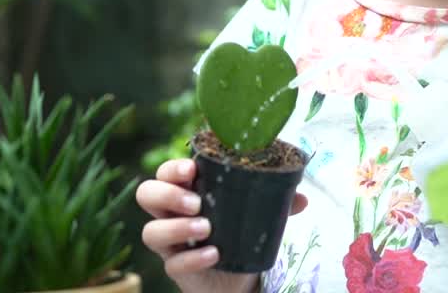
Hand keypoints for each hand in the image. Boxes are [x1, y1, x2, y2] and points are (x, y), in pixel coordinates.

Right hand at [137, 158, 307, 292]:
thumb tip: (301, 197)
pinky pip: (173, 264)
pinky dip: (192, 258)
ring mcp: (170, 243)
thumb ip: (275, 203)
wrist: (237, 278)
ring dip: (176, 227)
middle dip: (167, 193)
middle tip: (196, 201)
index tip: (193, 168)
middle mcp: (170, 214)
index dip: (172, 168)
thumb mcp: (255, 214)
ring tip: (206, 228)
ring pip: (150, 231)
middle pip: (146, 194)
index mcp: (186, 190)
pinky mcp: (176, 268)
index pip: (165, 172)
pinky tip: (213, 254)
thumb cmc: (238, 233)